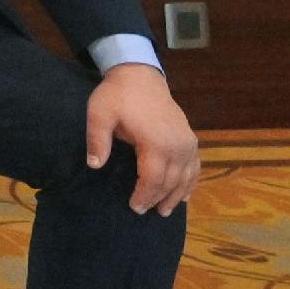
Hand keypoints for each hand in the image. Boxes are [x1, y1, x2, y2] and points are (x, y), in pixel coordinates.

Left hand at [85, 61, 200, 216]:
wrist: (140, 76)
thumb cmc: (116, 95)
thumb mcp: (99, 114)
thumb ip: (97, 140)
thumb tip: (94, 166)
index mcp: (156, 142)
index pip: (152, 178)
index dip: (144, 195)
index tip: (133, 207)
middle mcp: (177, 145)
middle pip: (170, 181)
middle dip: (157, 199)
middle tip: (144, 212)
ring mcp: (187, 142)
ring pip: (186, 176)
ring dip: (176, 195)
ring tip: (164, 211)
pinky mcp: (191, 139)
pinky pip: (195, 166)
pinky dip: (191, 182)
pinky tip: (184, 195)